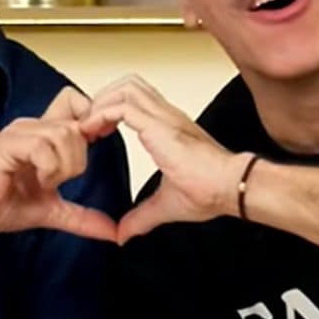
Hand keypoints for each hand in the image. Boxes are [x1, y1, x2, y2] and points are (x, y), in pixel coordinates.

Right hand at [0, 86, 116, 242]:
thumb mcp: (50, 210)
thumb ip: (80, 217)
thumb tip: (111, 231)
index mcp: (44, 136)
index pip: (78, 103)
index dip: (93, 120)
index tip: (92, 148)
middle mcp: (34, 127)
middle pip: (79, 126)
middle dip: (78, 160)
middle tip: (58, 180)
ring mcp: (21, 133)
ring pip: (65, 135)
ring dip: (63, 166)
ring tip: (45, 182)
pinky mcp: (9, 144)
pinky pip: (44, 146)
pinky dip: (48, 168)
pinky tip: (37, 182)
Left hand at [79, 75, 247, 243]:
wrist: (229, 187)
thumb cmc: (210, 191)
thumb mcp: (165, 205)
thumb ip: (141, 217)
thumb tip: (124, 234)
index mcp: (168, 128)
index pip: (136, 100)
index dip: (112, 109)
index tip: (97, 133)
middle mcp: (166, 115)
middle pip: (128, 84)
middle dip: (103, 98)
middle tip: (90, 124)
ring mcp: (163, 117)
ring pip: (125, 87)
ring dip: (102, 102)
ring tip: (89, 126)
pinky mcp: (159, 125)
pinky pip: (123, 106)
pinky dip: (103, 114)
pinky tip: (93, 132)